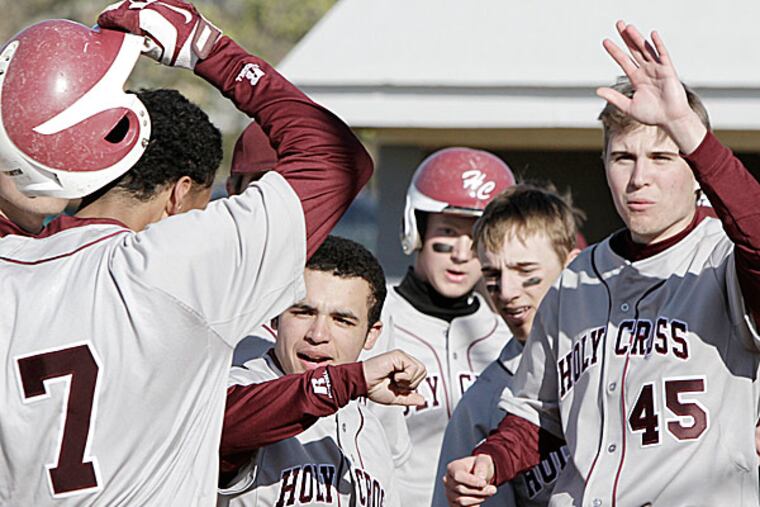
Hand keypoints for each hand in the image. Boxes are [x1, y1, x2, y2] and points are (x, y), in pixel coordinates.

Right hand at [98, 0, 220, 69]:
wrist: (204, 46)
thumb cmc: (181, 53)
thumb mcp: (155, 52)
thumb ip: (137, 42)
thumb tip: (125, 37)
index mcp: (144, 19)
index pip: (118, 16)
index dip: (107, 19)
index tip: (101, 22)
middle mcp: (152, 6)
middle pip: (127, 5)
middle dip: (118, 13)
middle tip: (112, 19)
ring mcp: (163, 1)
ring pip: (140, 0)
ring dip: (131, 7)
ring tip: (127, 16)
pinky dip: (146, 4)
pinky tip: (143, 10)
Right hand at [362, 350, 425, 405]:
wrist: (362, 384)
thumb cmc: (373, 388)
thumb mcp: (395, 397)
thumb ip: (409, 398)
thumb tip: (422, 400)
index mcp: (403, 368)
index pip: (420, 375)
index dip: (412, 385)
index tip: (397, 387)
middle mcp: (403, 361)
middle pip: (423, 371)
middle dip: (411, 383)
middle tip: (396, 384)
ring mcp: (401, 357)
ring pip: (420, 369)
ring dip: (407, 380)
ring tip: (394, 379)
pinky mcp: (398, 355)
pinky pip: (413, 368)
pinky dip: (404, 377)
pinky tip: (393, 376)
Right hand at [444, 455, 496, 505]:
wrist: (480, 475)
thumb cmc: (480, 466)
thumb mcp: (484, 460)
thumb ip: (482, 466)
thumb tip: (480, 478)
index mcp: (453, 467)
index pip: (458, 476)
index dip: (472, 481)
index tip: (484, 483)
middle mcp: (448, 480)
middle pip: (461, 490)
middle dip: (479, 491)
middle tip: (493, 489)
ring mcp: (449, 493)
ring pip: (462, 501)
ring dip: (478, 499)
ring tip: (487, 493)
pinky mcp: (453, 504)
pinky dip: (474, 505)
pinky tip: (480, 498)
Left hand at [597, 20, 705, 152]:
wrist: (669, 120)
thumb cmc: (651, 115)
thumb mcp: (628, 106)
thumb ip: (614, 97)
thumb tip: (598, 90)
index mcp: (636, 78)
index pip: (623, 61)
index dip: (614, 51)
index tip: (605, 41)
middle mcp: (646, 71)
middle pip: (634, 50)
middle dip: (626, 37)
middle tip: (618, 23)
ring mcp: (657, 69)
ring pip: (645, 50)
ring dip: (637, 38)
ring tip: (628, 27)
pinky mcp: (668, 70)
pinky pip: (662, 55)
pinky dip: (657, 45)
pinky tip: (651, 35)